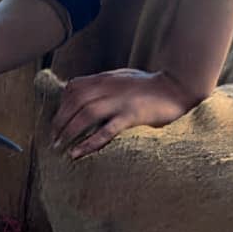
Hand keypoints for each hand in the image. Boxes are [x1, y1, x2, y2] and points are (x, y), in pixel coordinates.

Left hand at [50, 69, 202, 158]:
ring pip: (85, 115)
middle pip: (74, 102)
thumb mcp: (124, 78)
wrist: (179, 87)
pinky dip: (89, 142)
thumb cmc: (152, 86)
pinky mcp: (132, 116)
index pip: (74, 88)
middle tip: (53, 139)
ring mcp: (120, 101)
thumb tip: (86, 95)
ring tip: (60, 147)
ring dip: (69, 131)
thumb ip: (105, 85)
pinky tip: (77, 153)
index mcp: (106, 78)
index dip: (62, 104)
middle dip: (59, 121)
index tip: (57, 121)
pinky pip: (105, 130)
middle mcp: (109, 88)